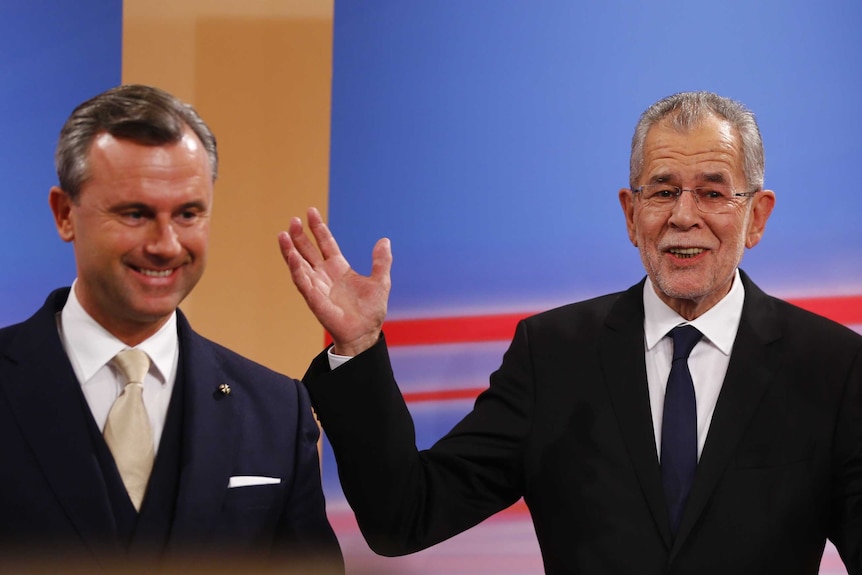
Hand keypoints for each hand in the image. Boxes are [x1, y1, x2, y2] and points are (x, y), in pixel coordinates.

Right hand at [278, 207, 391, 356]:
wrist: (365, 333)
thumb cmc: (371, 310)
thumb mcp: (381, 281)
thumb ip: (381, 261)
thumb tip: (384, 240)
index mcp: (339, 267)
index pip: (325, 243)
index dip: (318, 228)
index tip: (310, 212)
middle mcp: (325, 275)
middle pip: (308, 250)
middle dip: (300, 236)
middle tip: (293, 220)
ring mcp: (317, 286)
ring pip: (299, 264)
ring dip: (290, 250)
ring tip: (283, 235)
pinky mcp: (314, 299)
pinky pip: (302, 282)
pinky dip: (296, 270)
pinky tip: (292, 257)